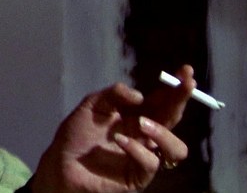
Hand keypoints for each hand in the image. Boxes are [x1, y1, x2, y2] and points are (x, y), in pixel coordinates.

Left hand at [30, 65, 194, 192]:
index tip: (186, 71)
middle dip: (180, 100)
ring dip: (164, 132)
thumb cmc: (76, 135)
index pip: (162, 100)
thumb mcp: (92, 105)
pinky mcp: (137, 176)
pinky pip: (150, 163)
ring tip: (142, 123)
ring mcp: (143, 156)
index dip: (176, 87)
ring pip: (176, 148)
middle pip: (173, 118)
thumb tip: (140, 96)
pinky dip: (136, 149)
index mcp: (136, 116)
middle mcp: (145, 135)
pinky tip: (119, 141)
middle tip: (185, 84)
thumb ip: (114, 94)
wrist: (60, 163)